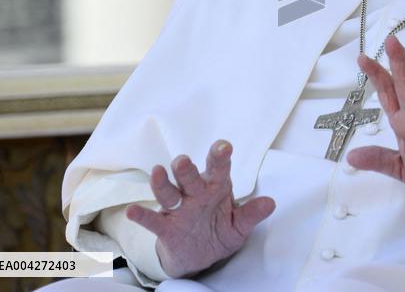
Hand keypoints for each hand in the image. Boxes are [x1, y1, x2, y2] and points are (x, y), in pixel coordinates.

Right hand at [125, 140, 275, 278]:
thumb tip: (271, 203)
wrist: (198, 258)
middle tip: (183, 161)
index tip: (223, 146)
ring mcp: (178, 209)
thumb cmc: (219, 232)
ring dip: (163, 183)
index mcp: (216, 188)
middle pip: (189, 177)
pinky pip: (153, 221)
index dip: (219, 157)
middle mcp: (195, 194)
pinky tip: (133, 211)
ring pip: (168, 193)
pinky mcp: (165, 228)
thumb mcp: (239, 226)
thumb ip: (251, 214)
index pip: (218, 169)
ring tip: (159, 172)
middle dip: (186, 169)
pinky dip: (142, 216)